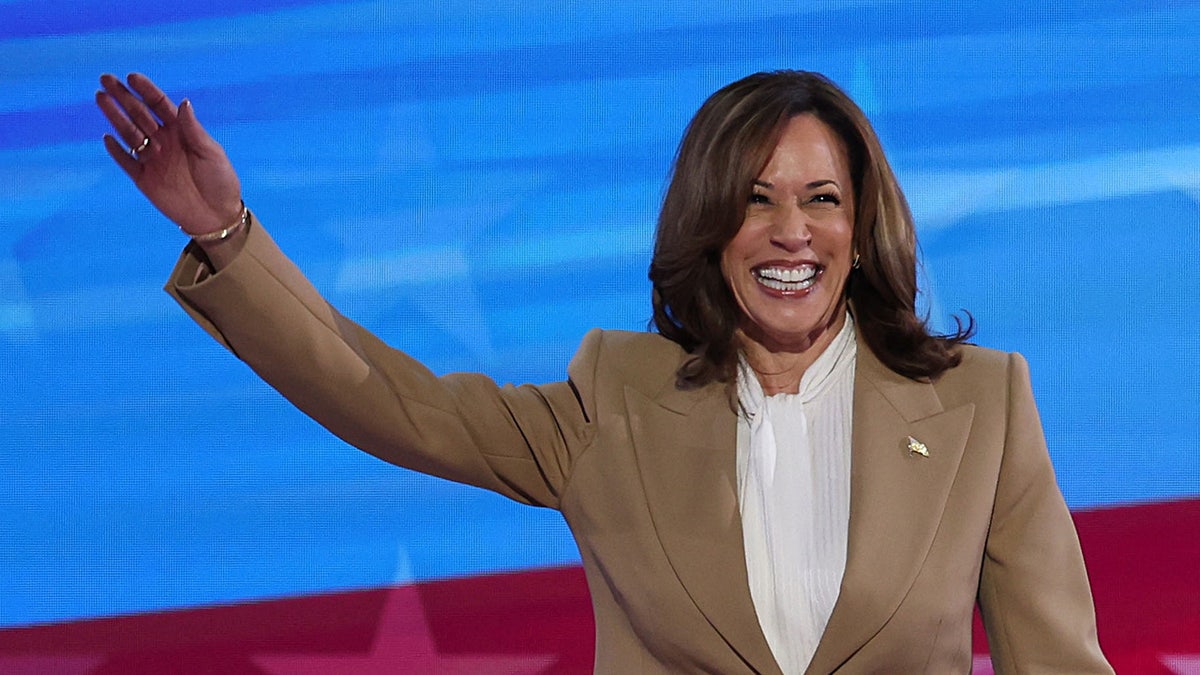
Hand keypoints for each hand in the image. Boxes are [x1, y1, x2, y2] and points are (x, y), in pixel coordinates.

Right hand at [96, 73, 241, 237]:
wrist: (216, 216)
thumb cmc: (220, 181)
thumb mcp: (211, 153)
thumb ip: (193, 130)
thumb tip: (183, 102)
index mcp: (182, 132)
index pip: (160, 105)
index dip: (146, 91)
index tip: (132, 77)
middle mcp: (164, 142)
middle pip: (139, 114)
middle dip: (123, 97)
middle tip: (106, 79)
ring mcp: (153, 160)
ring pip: (129, 134)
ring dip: (115, 117)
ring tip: (101, 98)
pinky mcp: (144, 180)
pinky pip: (126, 162)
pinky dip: (117, 151)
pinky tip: (107, 137)